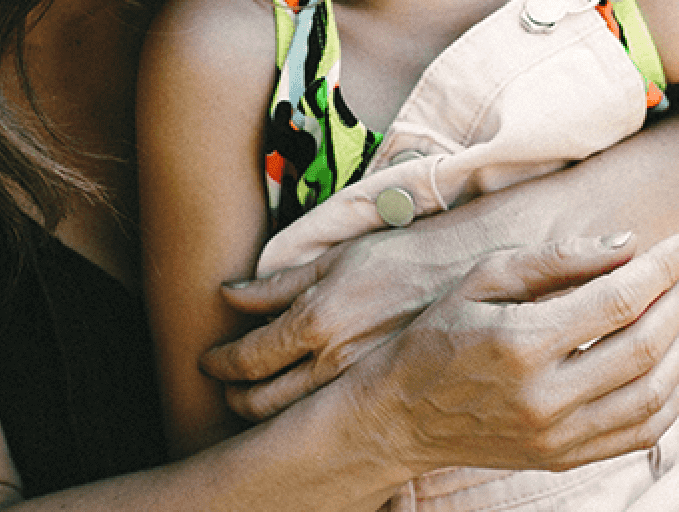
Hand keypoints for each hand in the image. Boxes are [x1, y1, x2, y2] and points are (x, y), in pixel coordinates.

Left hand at [204, 219, 491, 420]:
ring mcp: (361, 389)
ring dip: (263, 414)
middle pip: (262, 402)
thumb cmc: (400, 257)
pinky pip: (330, 421)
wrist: (469, 275)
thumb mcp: (334, 260)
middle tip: (225, 387)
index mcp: (317, 322)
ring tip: (254, 401)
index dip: (221, 363)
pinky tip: (301, 409)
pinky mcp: (384, 400)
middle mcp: (335, 364)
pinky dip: (303, 420)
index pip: (247, 359)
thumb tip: (228, 294)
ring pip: (293, 419)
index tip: (209, 361)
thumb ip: (278, 284)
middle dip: (234, 397)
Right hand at [349, 234, 678, 475]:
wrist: (401, 414)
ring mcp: (558, 437)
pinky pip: (643, 432)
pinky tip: (671, 361)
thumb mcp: (483, 278)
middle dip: (678, 300)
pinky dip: (672, 395)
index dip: (660, 269)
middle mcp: (544, 397)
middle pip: (645, 348)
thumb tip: (627, 245)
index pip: (616, 301)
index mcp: (520, 342)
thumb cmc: (440, 333)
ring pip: (655, 395)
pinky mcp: (565, 460)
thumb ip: (555, 259)